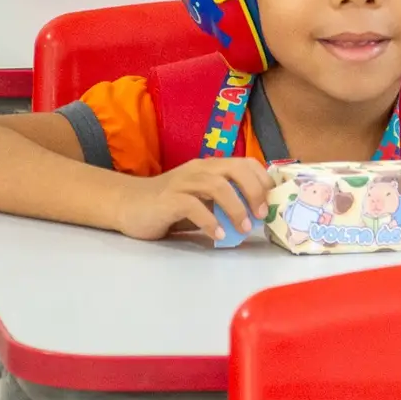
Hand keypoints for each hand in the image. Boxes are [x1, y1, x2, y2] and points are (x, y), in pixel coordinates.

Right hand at [114, 158, 272, 240]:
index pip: (245, 163)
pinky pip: (193, 206)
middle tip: (262, 215)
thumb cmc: (170, 205)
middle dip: (255, 191)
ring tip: (244, 229)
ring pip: (217, 186)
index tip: (273, 202)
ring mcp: (183, 182)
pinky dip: (210, 222)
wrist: (128, 205)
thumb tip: (258, 216)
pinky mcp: (168, 199)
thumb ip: (226, 202)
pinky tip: (219, 236)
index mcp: (211, 167)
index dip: (263, 181)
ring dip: (236, 208)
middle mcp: (199, 169)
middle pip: (236, 170)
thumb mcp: (203, 200)